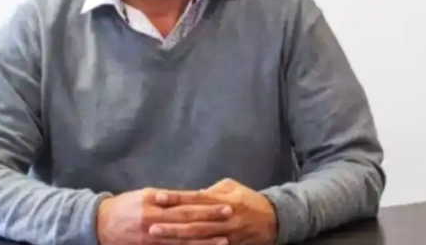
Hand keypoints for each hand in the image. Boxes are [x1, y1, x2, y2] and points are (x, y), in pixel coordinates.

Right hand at [96, 188, 234, 244]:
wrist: (100, 224)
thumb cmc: (125, 206)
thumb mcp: (144, 195)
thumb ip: (167, 198)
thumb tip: (192, 198)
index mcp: (153, 201)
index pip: (185, 203)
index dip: (206, 204)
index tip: (224, 203)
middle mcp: (153, 219)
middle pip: (187, 220)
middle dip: (210, 219)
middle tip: (230, 216)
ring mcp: (151, 237)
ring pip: (182, 240)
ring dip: (204, 241)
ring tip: (224, 239)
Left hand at [149, 179, 277, 244]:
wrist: (274, 220)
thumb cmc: (248, 200)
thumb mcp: (232, 187)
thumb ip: (211, 191)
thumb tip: (192, 194)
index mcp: (222, 199)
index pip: (195, 198)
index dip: (176, 198)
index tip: (157, 197)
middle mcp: (223, 216)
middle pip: (193, 220)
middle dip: (170, 222)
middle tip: (150, 224)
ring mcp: (226, 234)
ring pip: (198, 237)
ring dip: (176, 237)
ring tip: (156, 237)